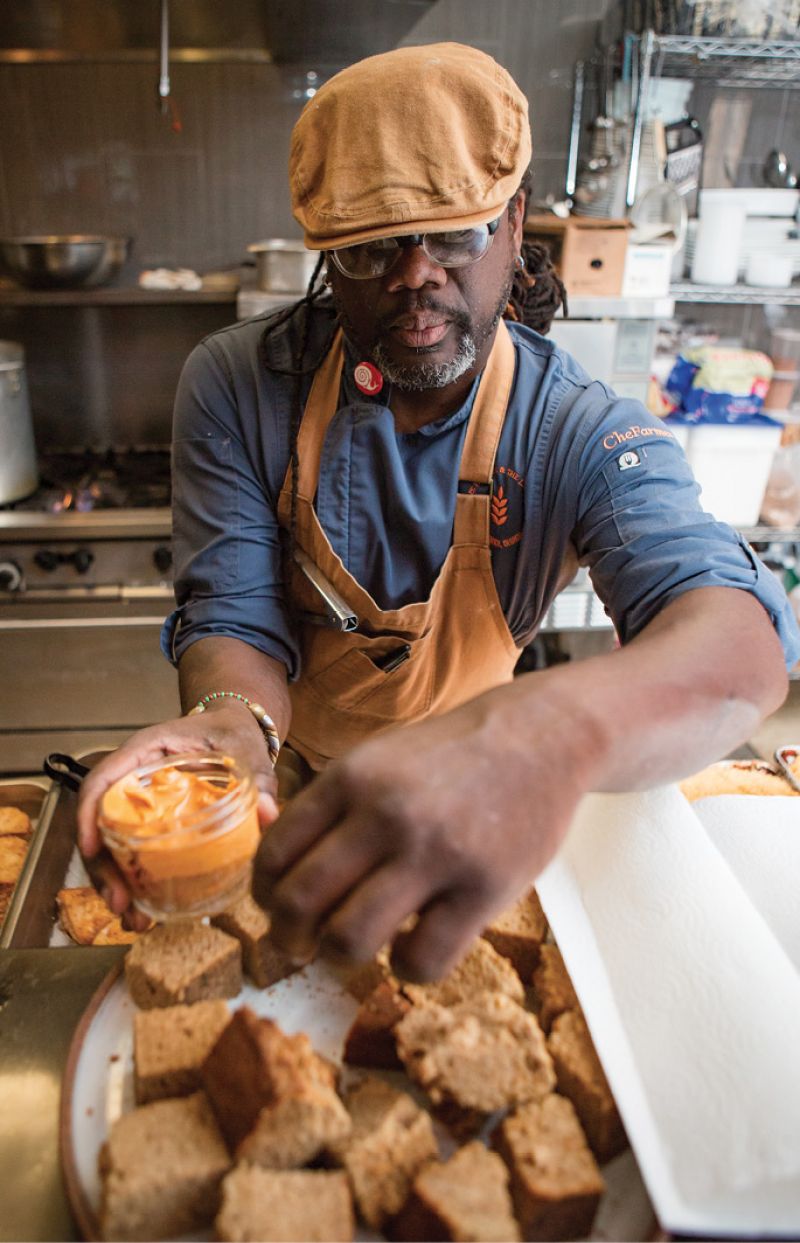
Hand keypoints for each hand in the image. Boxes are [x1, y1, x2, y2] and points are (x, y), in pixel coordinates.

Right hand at [77, 706, 279, 925]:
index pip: (101, 779)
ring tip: (134, 919)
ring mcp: (140, 804)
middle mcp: (133, 778)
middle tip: (120, 902)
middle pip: (100, 823)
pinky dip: (136, 882)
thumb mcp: (247, 751)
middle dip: (103, 867)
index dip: (88, 814)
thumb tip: (268, 813)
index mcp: (145, 751)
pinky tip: (146, 910)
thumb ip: (260, 780)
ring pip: (111, 845)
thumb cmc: (234, 733)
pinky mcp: (153, 824)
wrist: (238, 730)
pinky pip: (133, 853)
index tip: (92, 849)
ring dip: (117, 884)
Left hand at [253, 688, 588, 980]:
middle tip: (302, 946)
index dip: (264, 895)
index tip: (278, 908)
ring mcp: (435, 853)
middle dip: (288, 938)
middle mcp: (385, 814)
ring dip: (340, 957)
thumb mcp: (378, 758)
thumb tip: (257, 828)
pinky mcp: (483, 888)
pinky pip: (421, 960)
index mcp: (350, 778)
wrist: (540, 737)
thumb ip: (324, 801)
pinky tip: (415, 948)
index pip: (274, 855)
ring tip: (355, 948)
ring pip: (349, 940)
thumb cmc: (449, 756)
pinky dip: (407, 968)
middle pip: (300, 903)